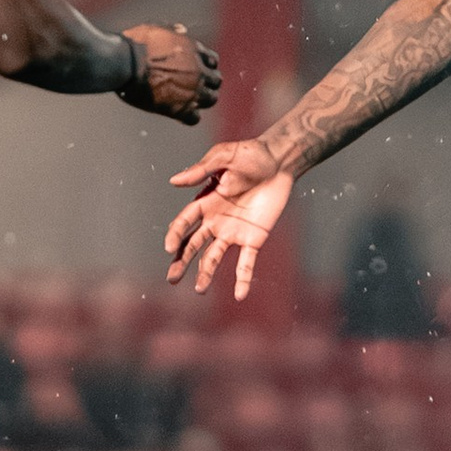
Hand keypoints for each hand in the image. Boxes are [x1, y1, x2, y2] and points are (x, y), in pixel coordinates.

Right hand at [119, 22, 221, 121]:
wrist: (126, 63)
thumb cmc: (136, 44)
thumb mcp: (157, 29)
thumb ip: (173, 31)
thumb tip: (182, 30)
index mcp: (195, 50)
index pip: (213, 61)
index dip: (205, 66)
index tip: (196, 70)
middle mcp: (199, 71)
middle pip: (216, 81)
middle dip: (207, 84)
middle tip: (195, 87)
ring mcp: (192, 90)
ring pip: (211, 99)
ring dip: (202, 100)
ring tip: (189, 101)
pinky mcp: (181, 108)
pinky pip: (194, 118)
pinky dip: (188, 117)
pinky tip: (178, 113)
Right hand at [164, 139, 293, 299]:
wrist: (280, 162)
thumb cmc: (250, 154)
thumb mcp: (224, 156)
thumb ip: (201, 170)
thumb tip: (173, 181)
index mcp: (205, 202)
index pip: (184, 223)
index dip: (176, 235)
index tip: (170, 248)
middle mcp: (215, 221)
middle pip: (193, 245)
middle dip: (181, 261)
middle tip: (172, 279)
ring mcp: (234, 232)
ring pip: (214, 257)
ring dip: (206, 273)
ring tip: (200, 290)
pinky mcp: (254, 238)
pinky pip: (247, 262)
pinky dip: (242, 279)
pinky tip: (239, 296)